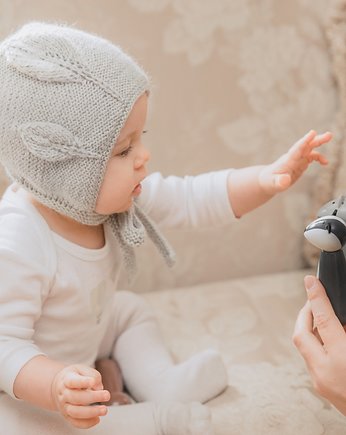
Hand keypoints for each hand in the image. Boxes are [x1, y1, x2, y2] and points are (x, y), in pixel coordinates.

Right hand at [51, 364, 110, 428]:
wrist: (58, 386)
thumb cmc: (73, 376)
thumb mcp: (81, 369)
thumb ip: (92, 375)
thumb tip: (99, 388)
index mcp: (67, 379)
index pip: (73, 381)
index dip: (83, 382)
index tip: (93, 382)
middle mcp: (64, 394)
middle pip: (76, 398)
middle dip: (93, 397)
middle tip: (107, 395)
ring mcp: (64, 406)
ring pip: (75, 412)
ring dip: (91, 413)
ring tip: (104, 410)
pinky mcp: (67, 416)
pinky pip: (76, 423)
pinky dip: (87, 423)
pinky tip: (97, 419)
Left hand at [258, 130, 330, 194]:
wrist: (267, 181)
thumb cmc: (268, 182)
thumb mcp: (272, 184)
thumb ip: (279, 182)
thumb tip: (285, 180)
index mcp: (287, 161)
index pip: (297, 149)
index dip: (305, 141)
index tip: (312, 132)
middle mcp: (293, 158)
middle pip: (306, 146)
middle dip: (316, 140)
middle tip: (329, 134)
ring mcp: (297, 160)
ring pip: (310, 149)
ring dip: (319, 143)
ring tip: (330, 137)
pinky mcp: (300, 164)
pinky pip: (312, 158)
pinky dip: (319, 158)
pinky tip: (325, 163)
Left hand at [293, 275, 345, 414]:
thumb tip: (340, 317)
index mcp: (341, 360)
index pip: (324, 320)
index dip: (317, 297)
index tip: (311, 282)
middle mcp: (325, 372)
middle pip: (301, 334)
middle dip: (305, 313)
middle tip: (313, 299)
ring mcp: (320, 382)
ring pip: (304, 346)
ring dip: (310, 328)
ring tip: (322, 317)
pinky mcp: (320, 387)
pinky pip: (311, 358)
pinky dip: (316, 344)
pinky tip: (327, 339)